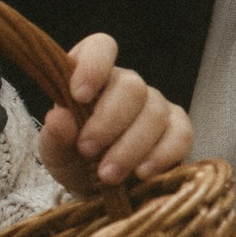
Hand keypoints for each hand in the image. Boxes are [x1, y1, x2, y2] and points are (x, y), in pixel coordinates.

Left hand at [39, 32, 193, 196]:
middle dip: (108, 122)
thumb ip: (55, 135)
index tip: (79, 95)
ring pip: (154, 114)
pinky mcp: (179, 130)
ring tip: (108, 175)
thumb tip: (58, 118)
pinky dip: (161, 155)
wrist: (98, 190)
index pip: (101, 47)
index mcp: (94, 77)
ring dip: (129, 148)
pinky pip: (180, 134)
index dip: (93, 65)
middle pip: (131, 87)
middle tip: (87, 151)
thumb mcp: (55, 151)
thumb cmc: (75, 159)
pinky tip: (143, 174)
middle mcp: (128, 85)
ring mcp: (156, 105)